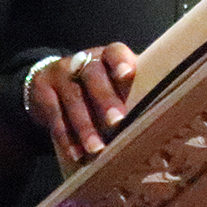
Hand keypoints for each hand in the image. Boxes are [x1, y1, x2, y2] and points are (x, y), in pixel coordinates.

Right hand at [26, 42, 137, 164]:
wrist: (47, 83)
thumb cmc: (93, 86)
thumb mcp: (109, 80)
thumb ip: (129, 89)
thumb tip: (162, 113)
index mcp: (104, 56)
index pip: (114, 52)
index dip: (121, 61)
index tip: (128, 74)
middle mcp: (81, 61)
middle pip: (93, 76)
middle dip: (105, 99)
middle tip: (117, 122)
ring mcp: (60, 74)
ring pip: (73, 99)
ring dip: (85, 127)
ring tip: (97, 149)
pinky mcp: (43, 92)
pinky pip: (56, 117)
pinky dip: (67, 138)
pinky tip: (76, 154)